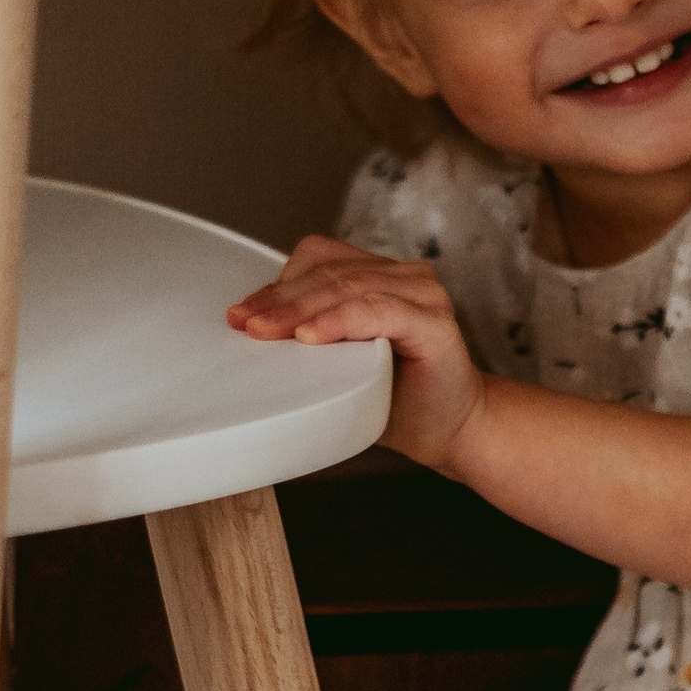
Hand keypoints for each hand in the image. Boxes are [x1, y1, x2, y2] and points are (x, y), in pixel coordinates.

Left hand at [227, 236, 487, 470]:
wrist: (449, 431)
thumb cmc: (396, 399)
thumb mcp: (341, 362)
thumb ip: (312, 336)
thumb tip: (251, 330)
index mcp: (382, 276)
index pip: (320, 260)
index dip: (278, 283)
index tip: (241, 314)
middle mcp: (406, 277)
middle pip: (330, 273)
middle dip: (281, 300)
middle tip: (246, 325)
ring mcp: (424, 295)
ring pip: (349, 287)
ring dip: (302, 310)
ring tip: (267, 333)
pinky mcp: (435, 322)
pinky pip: (378, 311)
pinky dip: (340, 321)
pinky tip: (312, 338)